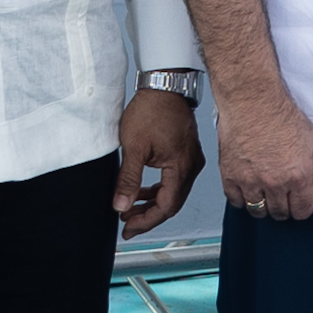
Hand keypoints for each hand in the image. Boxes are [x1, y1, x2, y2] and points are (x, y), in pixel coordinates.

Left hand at [114, 89, 204, 238]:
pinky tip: (143, 192)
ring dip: (152, 203)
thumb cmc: (151, 109)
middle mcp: (192, 167)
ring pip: (173, 193)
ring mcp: (191, 160)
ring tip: (130, 210)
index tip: (127, 228)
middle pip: (171, 203)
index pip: (166, 207)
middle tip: (126, 224)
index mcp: (181, 167)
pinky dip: (158, 190)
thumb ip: (128, 179)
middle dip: (148, 216)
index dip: (146, 221)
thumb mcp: (133, 147)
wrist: (164, 84)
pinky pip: (174, 180)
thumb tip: (121, 206)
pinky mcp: (186, 153)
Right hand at [215, 85, 312, 224]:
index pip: (303, 210)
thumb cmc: (280, 115)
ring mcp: (249, 180)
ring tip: (266, 190)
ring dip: (264, 205)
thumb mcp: (311, 144)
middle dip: (285, 206)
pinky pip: (235, 201)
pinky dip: (242, 198)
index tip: (300, 200)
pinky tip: (248, 186)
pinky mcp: (230, 176)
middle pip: (281, 213)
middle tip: (283, 192)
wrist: (252, 100)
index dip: (303, 207)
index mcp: (297, 175)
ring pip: (258, 211)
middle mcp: (273, 182)